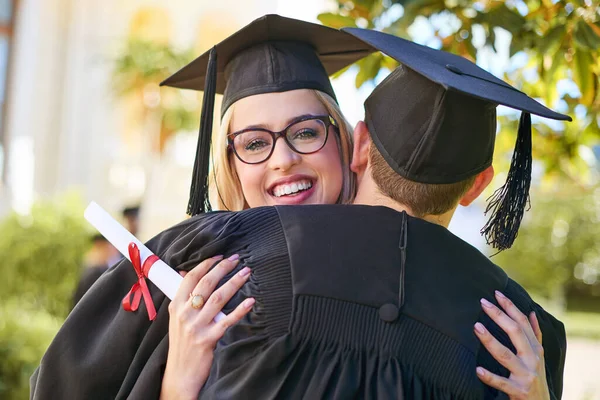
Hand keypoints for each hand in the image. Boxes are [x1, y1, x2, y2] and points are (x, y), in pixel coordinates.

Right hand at [160, 254, 254, 399]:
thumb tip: (186, 274)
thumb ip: (182, 297)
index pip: (190, 278)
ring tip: (246, 273)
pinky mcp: (209, 339)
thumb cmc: (181, 344)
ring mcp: (197, 327)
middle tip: (237, 259)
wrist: (180, 374)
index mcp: (176, 306)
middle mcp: (185, 314)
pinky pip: (227, 320)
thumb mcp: (176, 319)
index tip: (219, 256)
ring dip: (234, 282)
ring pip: (219, 298)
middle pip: (206, 284)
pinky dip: (240, 310)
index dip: (206, 264)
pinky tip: (251, 301)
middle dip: (223, 268)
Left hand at [474, 291, 548, 399]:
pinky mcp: (518, 391)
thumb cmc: (535, 377)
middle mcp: (532, 359)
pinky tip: (478, 369)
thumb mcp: (538, 356)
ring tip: (476, 327)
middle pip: (515, 332)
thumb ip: (535, 335)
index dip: (510, 306)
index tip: (496, 293)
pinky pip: (502, 383)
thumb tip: (532, 313)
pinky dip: (490, 376)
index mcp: (535, 349)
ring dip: (490, 340)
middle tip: (482, 303)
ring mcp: (526, 375)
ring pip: (506, 355)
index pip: (522, 323)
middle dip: (499, 316)